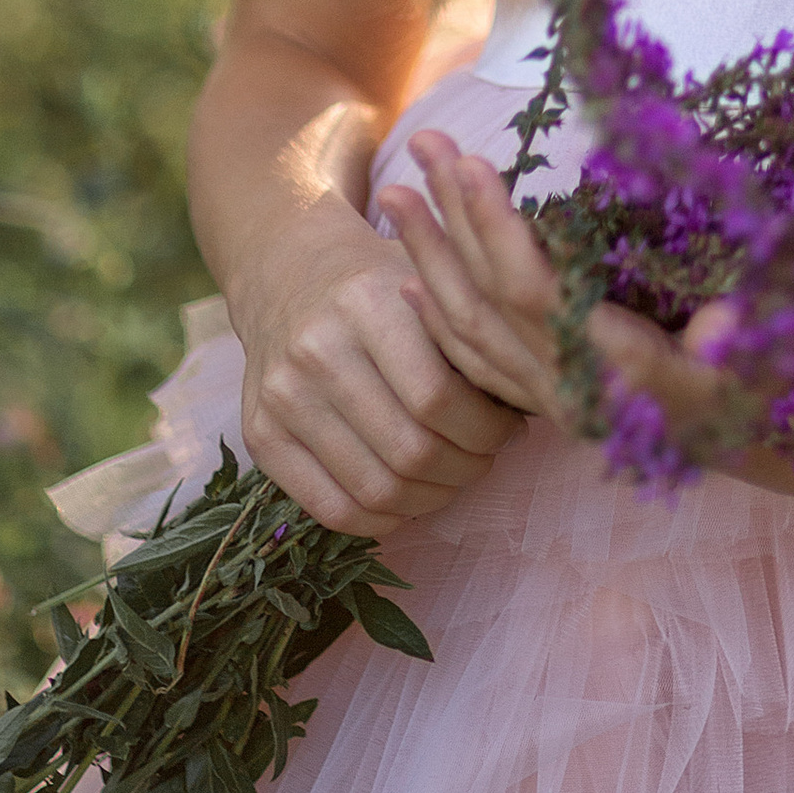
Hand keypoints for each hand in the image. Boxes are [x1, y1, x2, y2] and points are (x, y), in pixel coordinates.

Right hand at [226, 214, 524, 537]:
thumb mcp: (431, 280)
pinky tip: (410, 495)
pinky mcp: (260, 435)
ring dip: (432, 498)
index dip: (489, 430)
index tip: (511, 427)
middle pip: (411, 452)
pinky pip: (332, 510)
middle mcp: (314, 350)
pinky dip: (384, 519)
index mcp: (364, 303)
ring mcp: (281, 397)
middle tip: (486, 457)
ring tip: (453, 474)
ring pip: (376, 489)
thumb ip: (474, 335)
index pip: (440, 399)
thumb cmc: (381, 281)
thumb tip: (533, 400)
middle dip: (467, 468)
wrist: (290, 273)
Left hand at [385, 132, 738, 457]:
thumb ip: (740, 346)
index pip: (533, 293)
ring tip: (395, 194)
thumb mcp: (764, 362)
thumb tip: (723, 324)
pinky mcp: (547, 401)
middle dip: (449, 218)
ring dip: (429, 256)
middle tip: (422, 145)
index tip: (469, 162)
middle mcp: (570, 388)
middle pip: (485, 300)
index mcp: (615, 369)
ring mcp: (551, 398)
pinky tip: (408, 281)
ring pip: (469, 328)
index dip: (495, 227)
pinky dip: (436, 318)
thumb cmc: (765, 388)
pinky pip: (474, 362)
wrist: (755, 446)